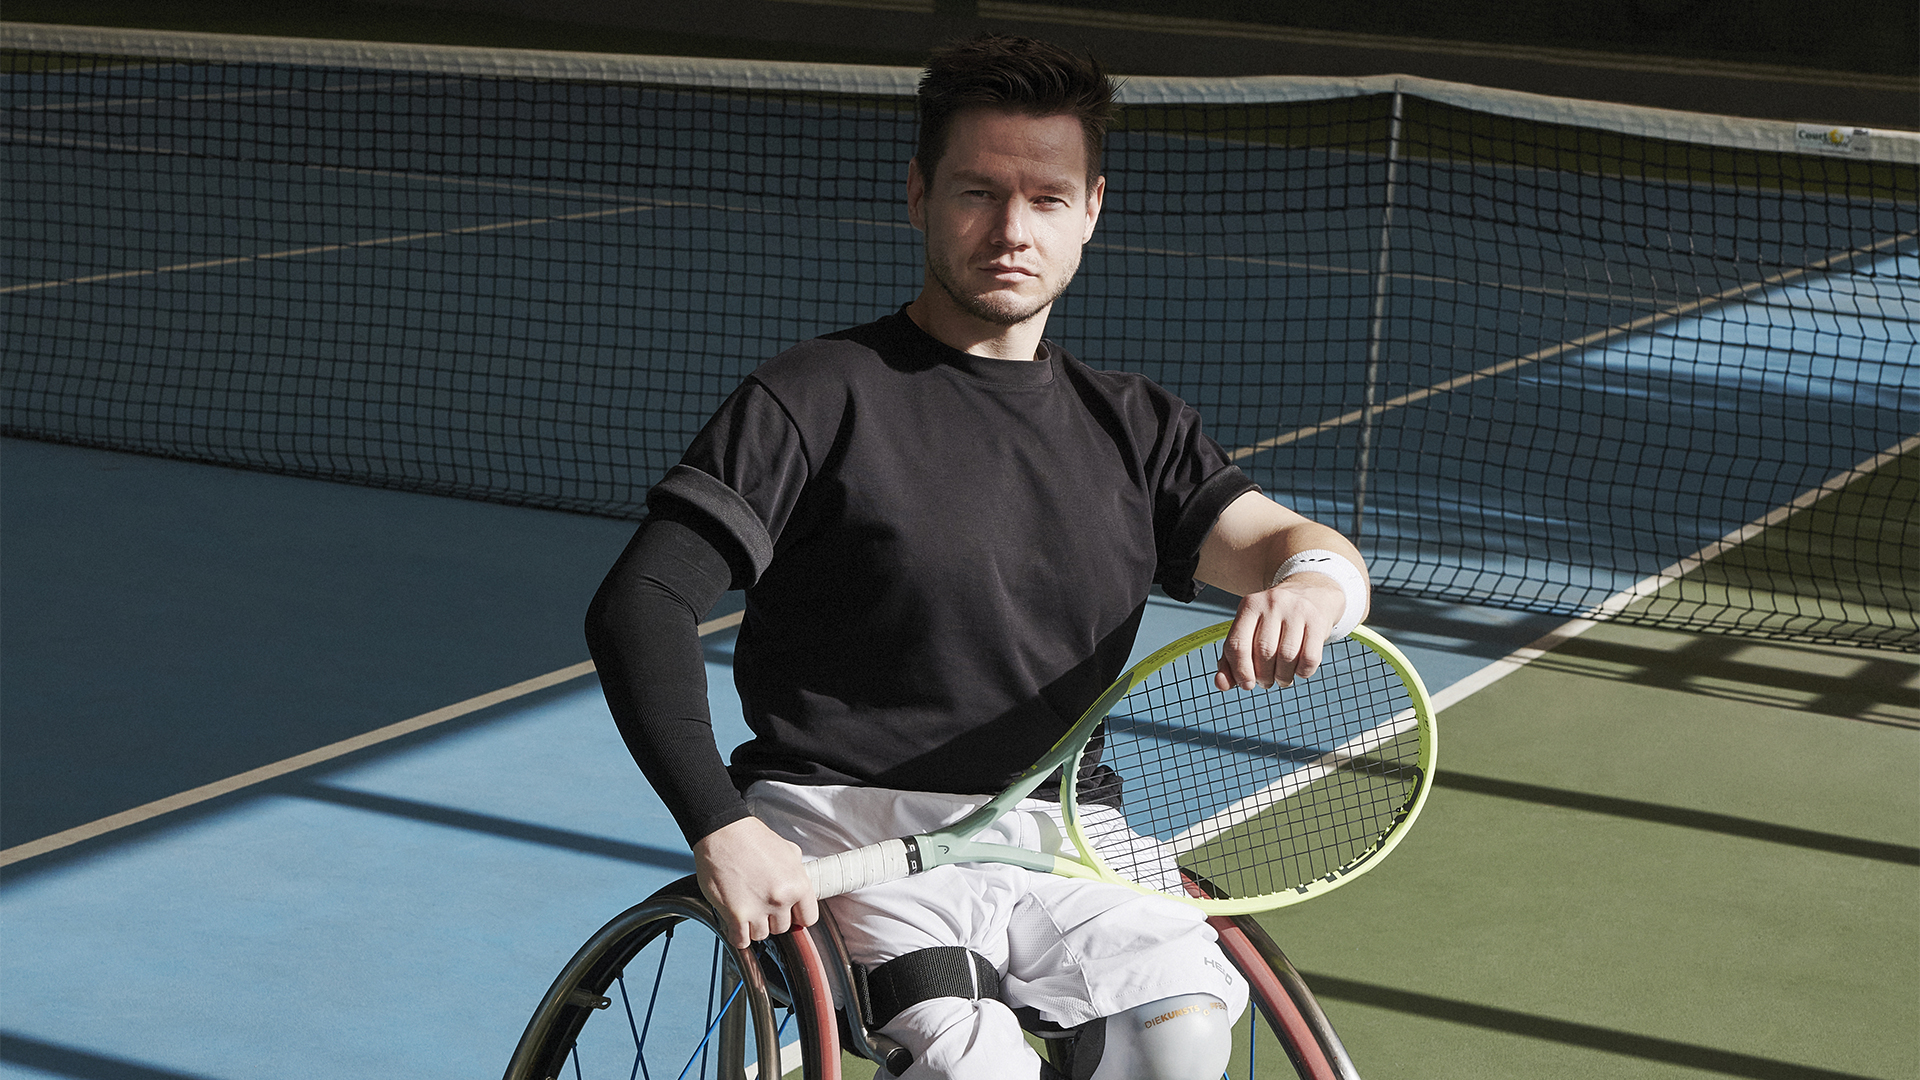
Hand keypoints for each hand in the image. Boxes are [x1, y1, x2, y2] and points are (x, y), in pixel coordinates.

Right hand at [692, 816, 819, 948]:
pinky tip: (735, 922)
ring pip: (761, 935)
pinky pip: (741, 941)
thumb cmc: (753, 839)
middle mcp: (780, 899)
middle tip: (761, 903)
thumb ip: (799, 874)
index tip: (789, 914)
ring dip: (754, 926)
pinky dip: (737, 935)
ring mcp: (758, 909)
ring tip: (747, 907)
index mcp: (798, 884)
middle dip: (772, 918)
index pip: (808, 919)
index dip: (797, 916)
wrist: (723, 833)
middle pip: (782, 928)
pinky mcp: (735, 915)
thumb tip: (802, 891)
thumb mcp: (789, 851)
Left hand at [1213, 572, 1345, 691]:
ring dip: (1283, 677)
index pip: (1238, 644)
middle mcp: (1272, 604)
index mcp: (1249, 606)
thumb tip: (1221, 684)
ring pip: (1287, 657)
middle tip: (1266, 681)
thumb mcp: (1248, 631)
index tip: (1246, 685)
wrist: (1311, 594)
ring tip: (1281, 678)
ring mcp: (1297, 611)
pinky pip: (1309, 658)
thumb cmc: (1274, 621)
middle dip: (1263, 676)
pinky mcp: (1318, 621)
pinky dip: (1302, 673)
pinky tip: (1298, 670)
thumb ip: (1231, 659)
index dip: (1240, 671)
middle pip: (1264, 652)